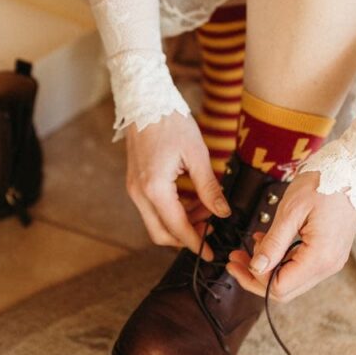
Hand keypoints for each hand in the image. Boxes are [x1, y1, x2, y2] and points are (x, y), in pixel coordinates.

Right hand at [125, 112, 231, 257]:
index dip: (195, 242)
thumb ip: (209, 188)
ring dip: (180, 223)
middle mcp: (139, 193)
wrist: (145, 102)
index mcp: (154, 188)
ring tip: (205, 209)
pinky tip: (191, 199)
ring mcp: (134, 188)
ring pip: (155, 222)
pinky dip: (171, 211)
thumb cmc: (170, 122)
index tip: (210, 252)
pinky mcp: (135, 182)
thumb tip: (222, 212)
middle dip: (185, 237)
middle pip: (160, 233)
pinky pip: (152, 208)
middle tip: (209, 230)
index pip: (176, 227)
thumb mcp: (197, 155)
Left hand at [225, 171, 355, 301]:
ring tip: (244, 250)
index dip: (254, 279)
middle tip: (234, 259)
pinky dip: (280, 259)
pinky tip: (264, 243)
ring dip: (266, 268)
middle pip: (285, 289)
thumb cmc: (325, 183)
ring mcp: (331, 259)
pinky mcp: (329, 251)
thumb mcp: (292, 211)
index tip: (236, 262)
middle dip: (255, 277)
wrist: (354, 169)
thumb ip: (273, 242)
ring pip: (291, 279)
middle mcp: (328, 265)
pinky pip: (300, 265)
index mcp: (320, 258)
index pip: (280, 288)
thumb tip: (256, 267)